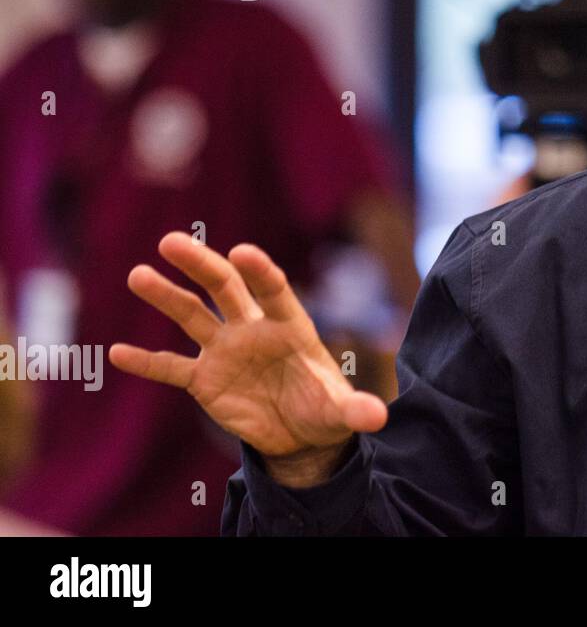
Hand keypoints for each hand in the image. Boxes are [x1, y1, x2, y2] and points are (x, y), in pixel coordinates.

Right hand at [110, 232, 388, 479]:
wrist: (301, 434)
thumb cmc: (325, 408)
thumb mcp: (343, 413)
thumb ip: (356, 410)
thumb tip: (379, 417)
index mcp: (290, 326)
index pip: (274, 290)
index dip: (260, 271)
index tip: (242, 252)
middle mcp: (253, 329)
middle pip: (225, 287)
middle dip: (201, 264)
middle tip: (171, 242)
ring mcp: (226, 351)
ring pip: (192, 315)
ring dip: (166, 296)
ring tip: (138, 275)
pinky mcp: (205, 380)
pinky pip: (172, 367)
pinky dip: (147, 361)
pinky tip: (117, 352)